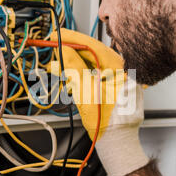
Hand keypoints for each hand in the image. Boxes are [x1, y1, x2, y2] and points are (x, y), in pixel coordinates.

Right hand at [51, 29, 148, 175]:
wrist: (115, 141)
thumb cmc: (107, 120)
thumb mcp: (86, 90)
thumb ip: (75, 67)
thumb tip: (64, 50)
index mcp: (120, 68)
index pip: (94, 45)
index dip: (73, 39)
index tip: (58, 35)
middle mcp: (120, 70)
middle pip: (92, 53)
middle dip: (70, 51)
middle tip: (54, 48)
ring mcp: (116, 78)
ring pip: (91, 64)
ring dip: (73, 64)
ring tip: (56, 65)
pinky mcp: (112, 86)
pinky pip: (94, 74)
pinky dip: (80, 73)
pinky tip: (68, 74)